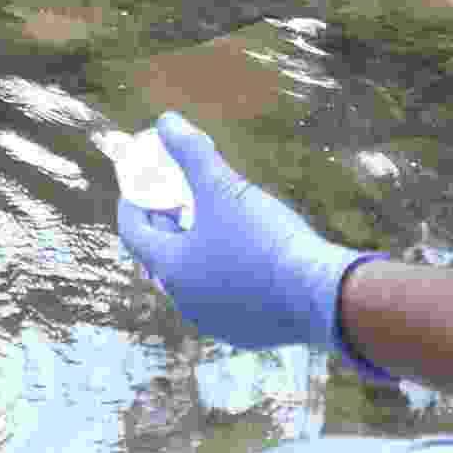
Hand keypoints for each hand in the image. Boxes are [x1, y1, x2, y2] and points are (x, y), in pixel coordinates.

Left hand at [116, 112, 385, 362]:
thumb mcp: (225, 188)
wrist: (319, 295)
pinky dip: (220, 273)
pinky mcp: (244, 331)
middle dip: (166, 224)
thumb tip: (166, 121)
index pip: (133, 232)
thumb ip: (191, 152)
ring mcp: (214, 320)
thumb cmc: (265, 239)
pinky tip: (242, 253)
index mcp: (171, 269)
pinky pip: (220, 297)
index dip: (134, 204)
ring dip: (194, 249)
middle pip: (161, 256)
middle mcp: (185, 301)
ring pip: (191, 279)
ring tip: (212, 222)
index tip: (142, 186)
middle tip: (180, 199)